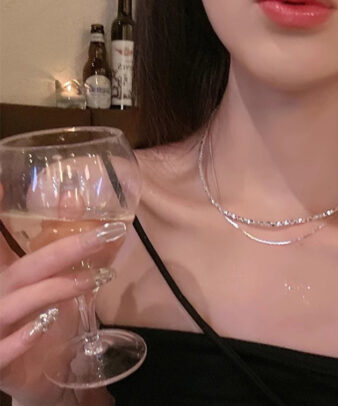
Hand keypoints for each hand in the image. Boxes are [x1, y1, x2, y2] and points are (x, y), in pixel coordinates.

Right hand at [0, 205, 124, 404]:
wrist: (40, 374)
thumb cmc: (45, 319)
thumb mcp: (56, 280)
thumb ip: (66, 246)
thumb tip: (76, 198)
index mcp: (8, 273)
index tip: (3, 183)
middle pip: (26, 268)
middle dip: (66, 249)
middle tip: (106, 232)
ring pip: (21, 302)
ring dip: (57, 288)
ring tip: (95, 278)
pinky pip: (3, 350)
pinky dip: (22, 338)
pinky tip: (46, 323)